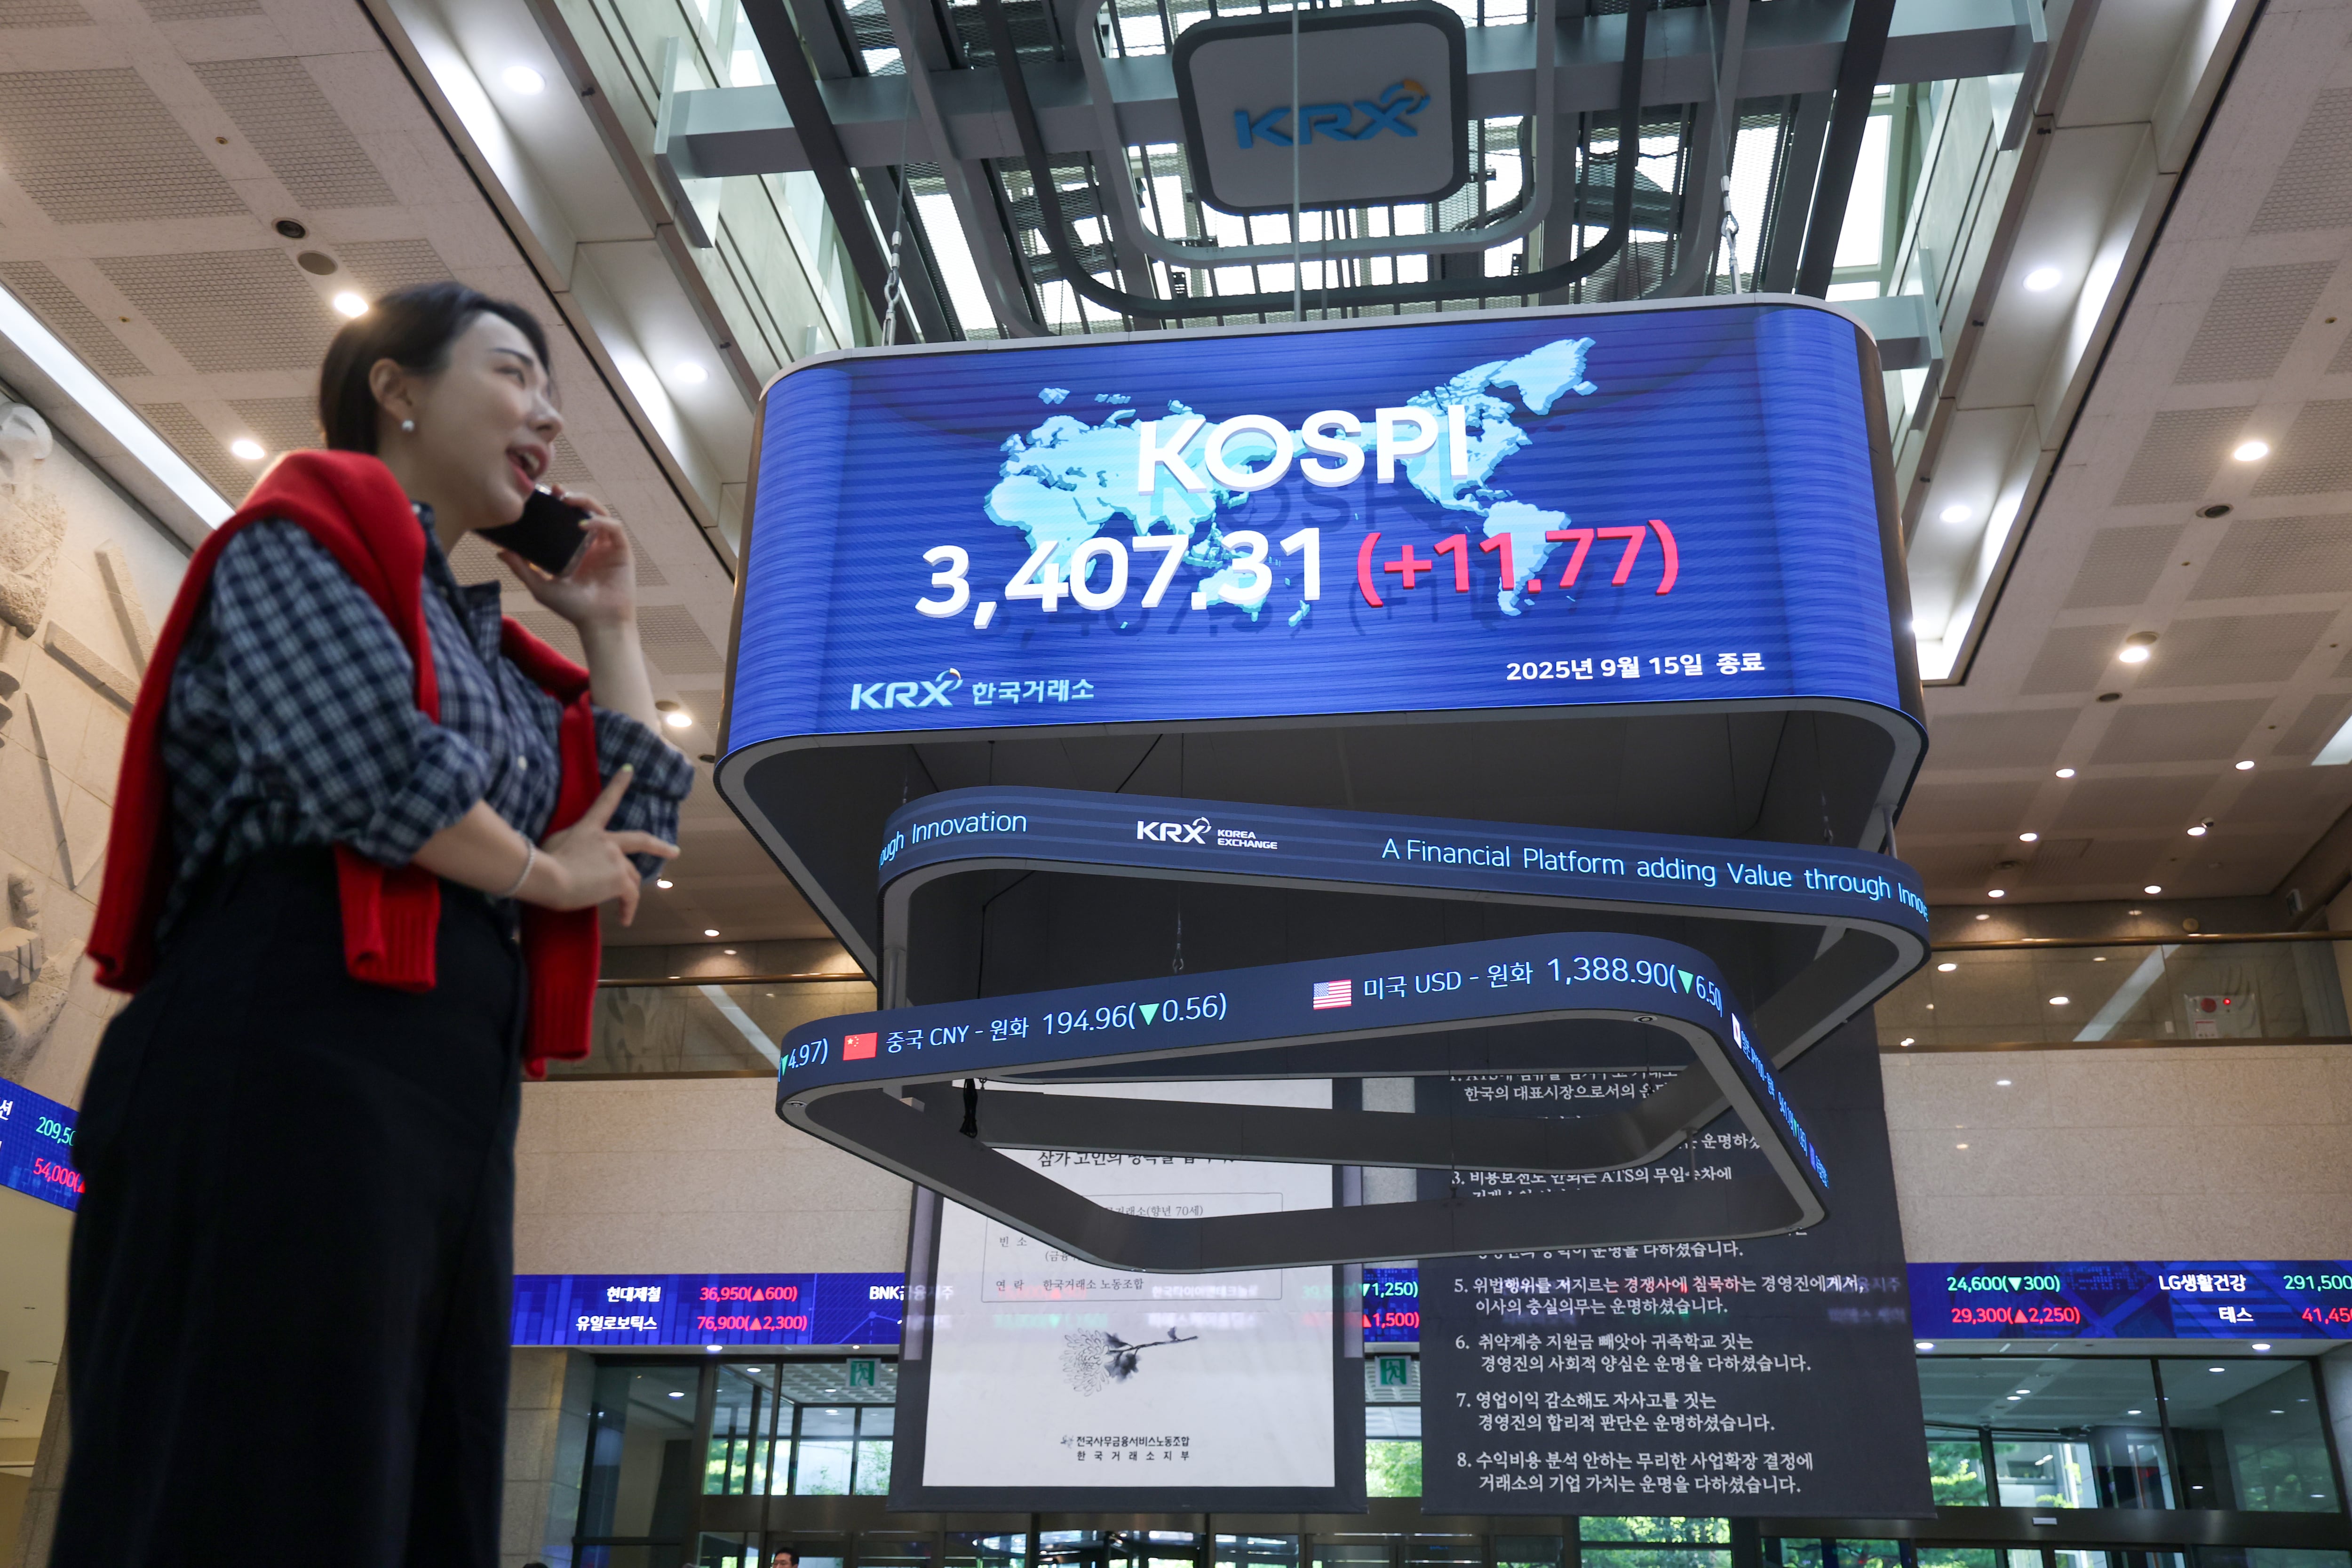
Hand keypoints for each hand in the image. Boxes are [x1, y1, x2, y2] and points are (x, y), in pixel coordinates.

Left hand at [499, 487, 635, 629]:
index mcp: (575, 550)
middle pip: (585, 510)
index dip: (558, 505)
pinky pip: (615, 529)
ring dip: (587, 503)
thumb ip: (522, 569)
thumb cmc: (572, 608)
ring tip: (570, 500)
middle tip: (557, 491)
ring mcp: (608, 547)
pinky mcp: (622, 552)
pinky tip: (585, 524)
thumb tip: (500, 552)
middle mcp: (592, 545)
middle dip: (573, 497)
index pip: (567, 519)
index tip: (544, 495)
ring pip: (601, 514)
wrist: (598, 623)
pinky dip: (601, 522)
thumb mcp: (541, 587)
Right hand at [525, 767, 678, 923]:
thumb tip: (577, 857)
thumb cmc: (542, 862)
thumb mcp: (553, 844)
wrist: (547, 875)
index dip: (617, 785)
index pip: (605, 802)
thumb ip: (571, 845)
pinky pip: (630, 897)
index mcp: (588, 829)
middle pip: (640, 841)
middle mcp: (608, 841)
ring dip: (628, 893)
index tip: (629, 770)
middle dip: (659, 847)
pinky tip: (624, 920)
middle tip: (672, 851)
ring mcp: (616, 858)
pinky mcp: (620, 879)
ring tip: (624, 910)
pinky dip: (628, 909)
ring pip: (631, 877)